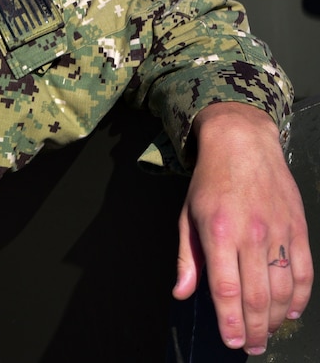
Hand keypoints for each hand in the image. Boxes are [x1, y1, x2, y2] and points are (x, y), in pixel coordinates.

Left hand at [173, 102, 311, 354]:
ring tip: (266, 334)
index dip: (230, 320)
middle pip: (257, 296)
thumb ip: (186, 258)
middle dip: (254, 328)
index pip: (227, 289)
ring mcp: (278, 232)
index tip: (231, 342)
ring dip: (276, 318)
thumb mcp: (187, 217)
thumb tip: (182, 293)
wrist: (242, 143)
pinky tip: (290, 312)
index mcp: (218, 232)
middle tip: (251, 347)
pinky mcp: (297, 228)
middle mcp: (251, 235)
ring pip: (283, 289)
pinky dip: (300, 297)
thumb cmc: (209, 182)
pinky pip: (304, 271)